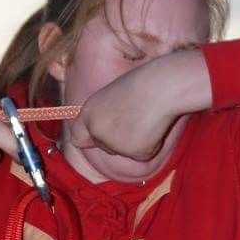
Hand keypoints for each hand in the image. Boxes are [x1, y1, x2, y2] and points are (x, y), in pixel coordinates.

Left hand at [64, 49, 212, 163]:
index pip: (77, 138)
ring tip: (145, 117)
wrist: (162, 87)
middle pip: (104, 147)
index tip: (98, 137)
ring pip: (123, 152)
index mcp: (88, 113)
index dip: (89, 138)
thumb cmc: (142, 84)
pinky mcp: (135, 152)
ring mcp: (114, 143)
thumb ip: (104, 116)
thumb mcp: (112, 95)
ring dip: (135, 141)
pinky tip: (154, 126)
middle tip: (134, 115)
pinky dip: (150, 145)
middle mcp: (96, 130)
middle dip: (117, 139)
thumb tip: (103, 137)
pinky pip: (142, 155)